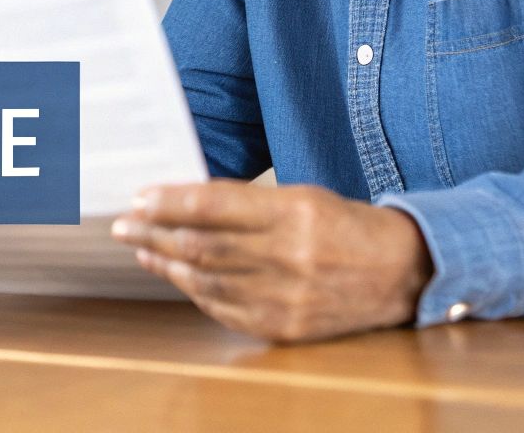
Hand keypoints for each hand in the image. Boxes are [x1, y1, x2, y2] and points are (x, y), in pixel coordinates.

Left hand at [111, 180, 432, 341]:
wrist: (400, 273)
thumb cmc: (346, 226)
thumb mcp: (302, 196)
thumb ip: (246, 201)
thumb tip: (185, 201)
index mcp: (293, 212)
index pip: (214, 204)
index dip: (169, 202)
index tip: (140, 198)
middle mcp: (288, 255)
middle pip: (201, 244)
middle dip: (153, 234)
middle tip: (123, 226)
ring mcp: (286, 296)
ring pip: (206, 280)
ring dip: (166, 264)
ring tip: (142, 249)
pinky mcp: (285, 326)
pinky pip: (225, 310)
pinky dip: (194, 292)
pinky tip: (176, 276)